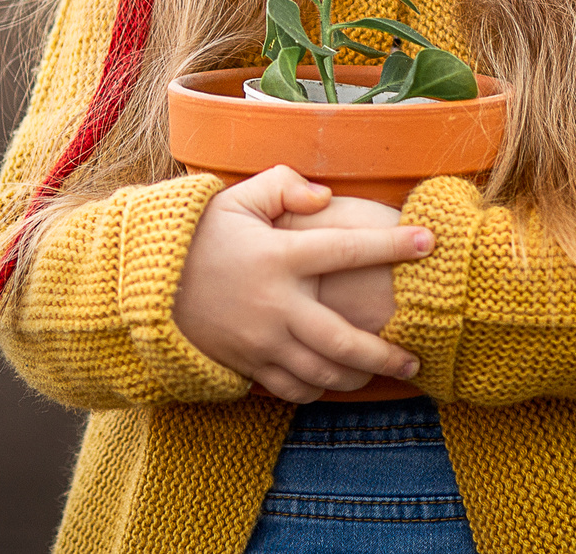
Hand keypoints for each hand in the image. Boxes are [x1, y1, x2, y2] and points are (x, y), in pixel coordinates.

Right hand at [171, 167, 432, 401]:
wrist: (145, 285)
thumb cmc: (200, 236)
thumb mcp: (237, 198)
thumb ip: (285, 186)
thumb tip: (325, 196)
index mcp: (280, 256)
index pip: (348, 250)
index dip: (392, 246)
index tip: (429, 242)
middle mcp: (275, 304)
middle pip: (343, 339)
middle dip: (385, 354)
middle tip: (415, 359)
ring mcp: (261, 342)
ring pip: (322, 372)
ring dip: (358, 377)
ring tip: (383, 372)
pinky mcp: (246, 365)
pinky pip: (291, 389)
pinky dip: (318, 390)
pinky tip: (336, 380)